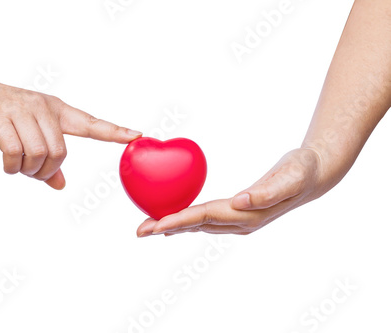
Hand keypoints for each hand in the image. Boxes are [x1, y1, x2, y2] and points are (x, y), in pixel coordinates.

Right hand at [0, 80, 140, 188]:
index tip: (137, 135)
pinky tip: (7, 165)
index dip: (113, 131)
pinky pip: (13, 151)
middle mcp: (43, 108)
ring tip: (19, 168)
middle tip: (34, 173)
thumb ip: (47, 159)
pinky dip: (11, 166)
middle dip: (47, 171)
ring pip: (38, 153)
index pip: (91, 123)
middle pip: (60, 152)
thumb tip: (60, 185)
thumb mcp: (30, 134)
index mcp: (57, 110)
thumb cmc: (5, 115)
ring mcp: (20, 110)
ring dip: (29, 170)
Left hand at [137, 148, 324, 236]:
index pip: (207, 217)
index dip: (180, 220)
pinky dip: (186, 220)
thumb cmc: (302, 171)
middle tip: (139, 231)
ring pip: (198, 224)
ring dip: (172, 225)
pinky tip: (174, 220)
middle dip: (167, 227)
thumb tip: (241, 202)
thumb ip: (268, 191)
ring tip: (148, 227)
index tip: (156, 225)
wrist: (313, 176)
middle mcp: (240, 221)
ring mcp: (238, 220)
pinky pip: (205, 218)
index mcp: (248, 214)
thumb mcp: (291, 176)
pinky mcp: (236, 213)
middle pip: (196, 225)